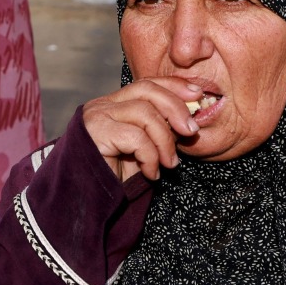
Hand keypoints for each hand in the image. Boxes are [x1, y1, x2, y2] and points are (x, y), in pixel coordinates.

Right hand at [81, 77, 201, 180]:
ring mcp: (97, 117)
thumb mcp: (144, 148)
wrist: (88, 200)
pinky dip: (151, 157)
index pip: (147, 84)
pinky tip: (150, 173)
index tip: (198, 94)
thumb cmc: (116, 176)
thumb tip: (188, 119)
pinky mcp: (96, 133)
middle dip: (176, 108)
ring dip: (165, 141)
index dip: (174, 86)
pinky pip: (136, 138)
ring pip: (145, 113)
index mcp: (113, 104)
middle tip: (191, 131)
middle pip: (147, 90)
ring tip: (169, 164)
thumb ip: (159, 130)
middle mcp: (102, 105)